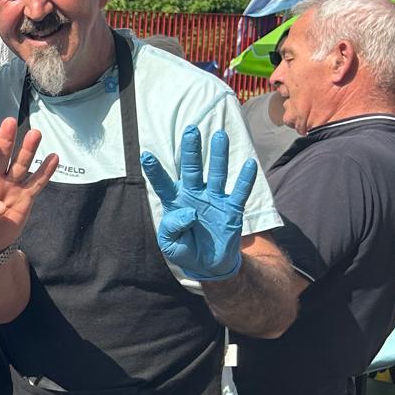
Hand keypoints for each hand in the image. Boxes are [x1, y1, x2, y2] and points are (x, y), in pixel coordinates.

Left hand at [0, 118, 57, 252]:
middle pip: (0, 156)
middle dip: (5, 140)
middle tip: (10, 121)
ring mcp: (10, 185)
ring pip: (20, 165)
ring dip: (28, 150)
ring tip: (35, 134)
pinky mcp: (25, 197)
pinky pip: (36, 183)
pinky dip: (46, 171)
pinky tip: (54, 158)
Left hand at [140, 126, 255, 280]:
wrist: (209, 265)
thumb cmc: (185, 250)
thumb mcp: (170, 244)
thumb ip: (172, 228)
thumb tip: (187, 212)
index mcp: (175, 202)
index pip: (162, 183)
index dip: (154, 171)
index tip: (145, 155)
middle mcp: (194, 195)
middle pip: (192, 169)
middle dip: (191, 149)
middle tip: (191, 129)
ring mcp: (214, 200)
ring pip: (216, 173)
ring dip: (218, 156)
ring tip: (219, 135)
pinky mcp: (232, 209)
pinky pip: (240, 192)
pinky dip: (245, 179)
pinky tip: (249, 163)